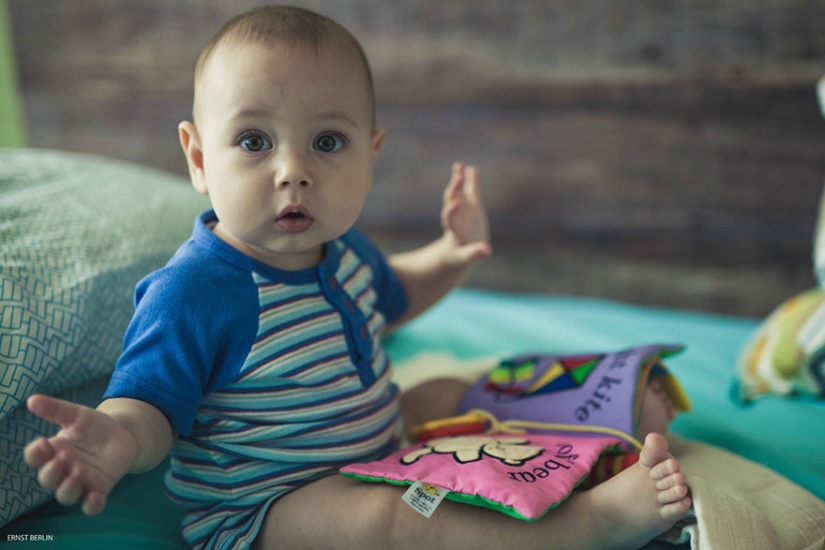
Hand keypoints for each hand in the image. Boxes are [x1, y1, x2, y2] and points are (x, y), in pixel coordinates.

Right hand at [24, 394, 138, 515]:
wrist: (125, 433)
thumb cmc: (95, 425)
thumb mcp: (77, 415)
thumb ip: (56, 409)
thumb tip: (31, 400)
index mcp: (54, 450)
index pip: (35, 457)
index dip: (35, 453)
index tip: (43, 443)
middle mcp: (63, 470)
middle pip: (48, 479)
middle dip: (52, 471)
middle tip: (64, 457)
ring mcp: (81, 481)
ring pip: (66, 495)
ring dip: (68, 488)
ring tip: (78, 473)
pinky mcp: (99, 489)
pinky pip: (91, 506)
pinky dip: (91, 505)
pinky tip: (95, 497)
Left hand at [440, 162, 492, 266]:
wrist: (458, 250)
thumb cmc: (460, 257)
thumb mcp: (465, 258)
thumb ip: (475, 254)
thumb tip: (487, 251)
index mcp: (454, 231)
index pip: (450, 220)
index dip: (451, 211)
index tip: (455, 202)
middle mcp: (456, 218)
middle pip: (452, 202)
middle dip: (454, 189)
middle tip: (457, 176)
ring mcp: (463, 210)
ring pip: (459, 193)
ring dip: (458, 180)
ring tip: (458, 166)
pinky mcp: (472, 207)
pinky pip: (471, 192)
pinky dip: (472, 181)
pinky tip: (472, 169)